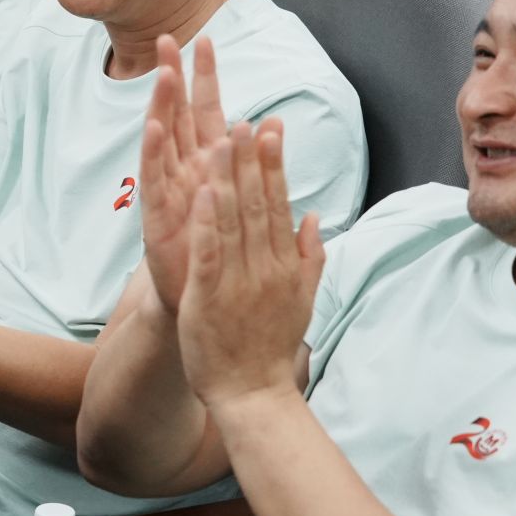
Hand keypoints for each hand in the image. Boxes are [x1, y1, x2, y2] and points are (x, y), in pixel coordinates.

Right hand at [137, 34, 230, 314]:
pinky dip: (154, 153)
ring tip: (164, 73)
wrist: (204, 302)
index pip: (206, 111)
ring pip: (163, 140)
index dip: (205, 76)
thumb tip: (274, 121)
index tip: (205, 38)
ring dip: (162, 105)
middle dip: (174, 77)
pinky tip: (155, 127)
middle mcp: (184, 172)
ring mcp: (167, 191)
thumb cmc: (221, 251)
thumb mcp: (243, 198)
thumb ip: (254, 160)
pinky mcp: (156, 216)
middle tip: (167, 39)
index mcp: (207, 166)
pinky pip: (153, 180)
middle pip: (178, 115)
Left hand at [174, 119, 323, 416]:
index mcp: (284, 264)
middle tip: (245, 120)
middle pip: (257, 204)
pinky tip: (201, 193)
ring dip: (228, 179)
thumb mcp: (302, 299)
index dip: (274, 166)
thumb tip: (314, 216)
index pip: (278, 205)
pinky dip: (206, 224)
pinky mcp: (209, 296)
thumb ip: (309, 256)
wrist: (254, 395)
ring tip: (221, 141)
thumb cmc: (271, 346)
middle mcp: (264, 267)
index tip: (270, 130)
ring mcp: (238, 281)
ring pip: (232, 222)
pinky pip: (209, 254)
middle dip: (251, 161)